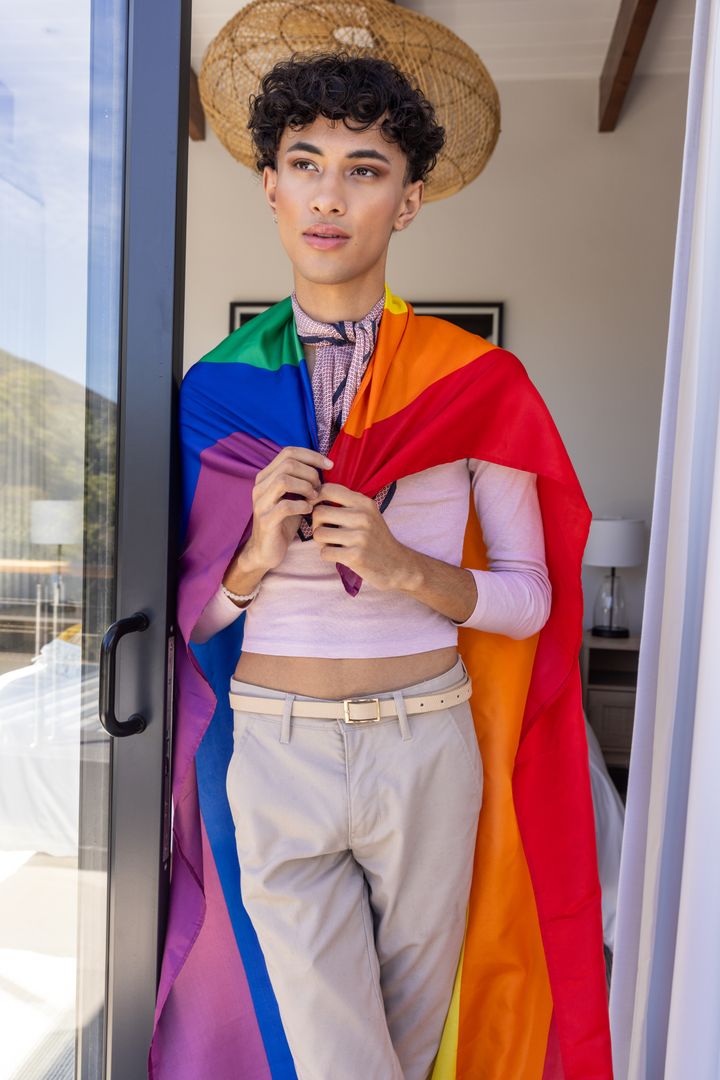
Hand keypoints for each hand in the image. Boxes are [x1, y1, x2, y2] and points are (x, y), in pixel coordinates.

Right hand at [237, 446, 331, 573]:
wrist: (266, 551)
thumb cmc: (283, 522)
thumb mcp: (293, 496)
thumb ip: (302, 480)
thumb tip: (325, 466)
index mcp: (266, 476)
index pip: (288, 452)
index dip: (312, 455)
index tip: (330, 465)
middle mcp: (260, 486)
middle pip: (287, 464)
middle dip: (310, 473)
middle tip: (320, 487)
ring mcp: (261, 503)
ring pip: (283, 480)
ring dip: (305, 487)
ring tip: (314, 497)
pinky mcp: (266, 521)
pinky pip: (285, 506)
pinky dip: (301, 505)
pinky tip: (309, 510)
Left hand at [310, 482, 408, 590]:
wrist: (397, 564)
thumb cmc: (375, 538)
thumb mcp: (367, 513)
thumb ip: (346, 503)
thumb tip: (311, 496)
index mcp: (364, 503)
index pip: (328, 490)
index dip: (314, 498)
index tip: (315, 508)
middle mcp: (363, 517)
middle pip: (318, 513)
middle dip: (316, 524)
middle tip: (326, 532)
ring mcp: (360, 537)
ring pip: (318, 534)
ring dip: (321, 542)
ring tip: (334, 544)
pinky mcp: (355, 556)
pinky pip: (324, 553)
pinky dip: (328, 555)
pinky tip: (340, 555)